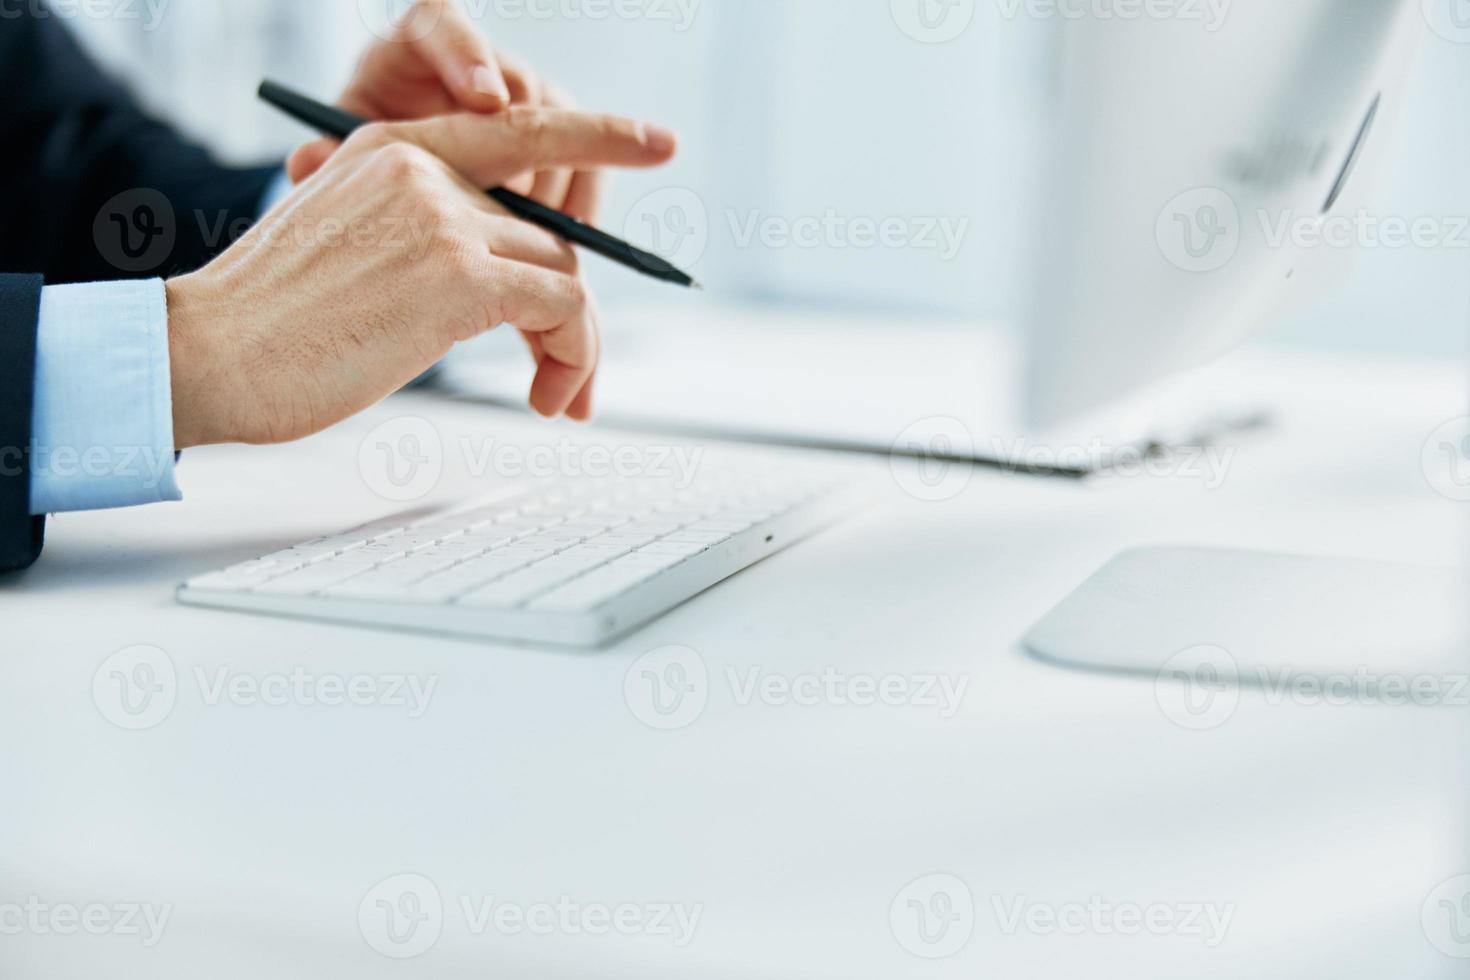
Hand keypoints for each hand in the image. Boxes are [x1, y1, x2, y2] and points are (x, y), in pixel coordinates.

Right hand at [166, 109, 676, 449]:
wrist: (208, 355)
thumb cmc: (273, 326)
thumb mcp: (353, 252)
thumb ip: (430, 241)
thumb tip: (521, 289)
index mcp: (392, 150)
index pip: (515, 127)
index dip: (596, 135)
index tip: (655, 143)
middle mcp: (422, 166)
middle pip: (546, 231)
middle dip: (569, 312)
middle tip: (566, 381)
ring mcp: (440, 214)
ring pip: (565, 271)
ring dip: (576, 344)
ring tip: (554, 399)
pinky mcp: (457, 273)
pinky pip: (564, 306)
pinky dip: (575, 355)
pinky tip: (547, 396)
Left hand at [313, 0, 603, 220]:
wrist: (403, 187)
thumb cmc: (367, 163)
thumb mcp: (345, 157)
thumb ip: (331, 156)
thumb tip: (308, 159)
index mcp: (416, 47)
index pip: (442, 24)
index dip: (469, 55)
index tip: (485, 98)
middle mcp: (478, 63)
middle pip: (519, 81)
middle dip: (528, 141)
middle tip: (518, 197)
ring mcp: (524, 99)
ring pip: (560, 121)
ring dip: (559, 177)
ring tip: (540, 233)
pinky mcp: (555, 138)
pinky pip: (586, 158)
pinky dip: (582, 198)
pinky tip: (567, 240)